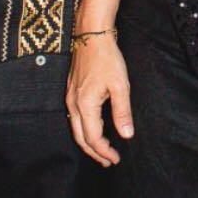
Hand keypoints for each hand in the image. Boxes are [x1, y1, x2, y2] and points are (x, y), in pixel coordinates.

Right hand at [66, 35, 133, 166]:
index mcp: (85, 105)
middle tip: (108, 161)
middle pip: (81, 138)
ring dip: (88, 142)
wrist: (92, 35)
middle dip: (94, 152)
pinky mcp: (71, 91)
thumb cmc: (107, 58)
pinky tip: (93, 129)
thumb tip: (127, 135)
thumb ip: (122, 112)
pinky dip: (84, 130)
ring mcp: (70, 98)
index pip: (93, 138)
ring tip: (102, 150)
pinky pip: (74, 118)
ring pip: (76, 129)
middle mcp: (73, 104)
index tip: (115, 159)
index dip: (104, 152)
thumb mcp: (120, 85)